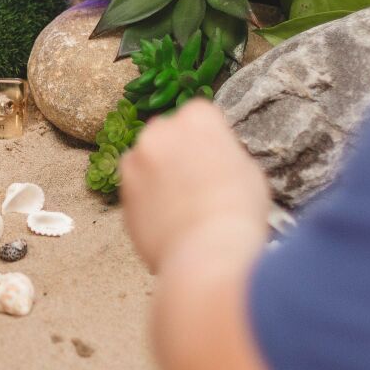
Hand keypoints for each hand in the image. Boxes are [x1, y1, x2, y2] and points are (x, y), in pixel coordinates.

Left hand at [118, 99, 272, 270]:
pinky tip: (166, 219)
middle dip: (177, 151)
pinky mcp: (121, 192)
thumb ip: (223, 153)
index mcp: (196, 118)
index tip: (214, 158)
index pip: (199, 115)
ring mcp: (135, 161)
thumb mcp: (247, 170)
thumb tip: (214, 159)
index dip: (208, 139)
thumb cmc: (238, 212)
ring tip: (180, 205)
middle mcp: (159, 131)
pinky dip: (146, 199)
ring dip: (157, 174)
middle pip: (167, 134)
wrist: (207, 254)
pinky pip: (136, 188)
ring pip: (146, 160)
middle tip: (196, 181)